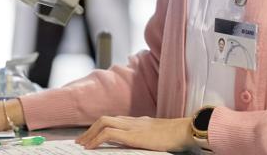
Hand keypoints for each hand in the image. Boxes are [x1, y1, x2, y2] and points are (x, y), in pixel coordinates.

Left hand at [75, 116, 194, 150]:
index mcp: (139, 121)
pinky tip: (91, 147)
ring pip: (104, 122)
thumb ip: (148, 135)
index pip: (114, 120)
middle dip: (90, 130)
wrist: (185, 131)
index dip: (100, 127)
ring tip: (82, 145)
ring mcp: (132, 126)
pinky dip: (96, 139)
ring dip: (90, 134)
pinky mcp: (133, 135)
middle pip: (105, 119)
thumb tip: (143, 141)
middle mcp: (133, 121)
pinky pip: (109, 133)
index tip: (91, 137)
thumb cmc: (176, 135)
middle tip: (80, 141)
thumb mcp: (158, 135)